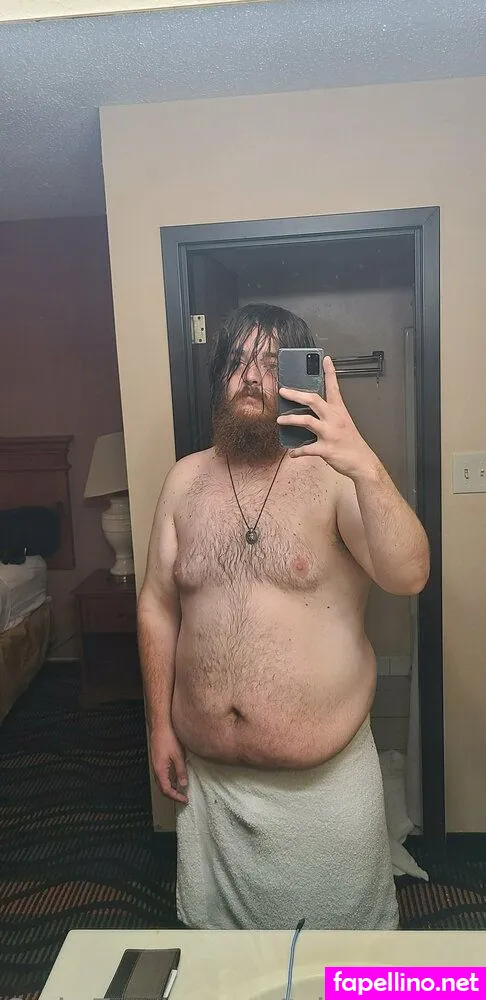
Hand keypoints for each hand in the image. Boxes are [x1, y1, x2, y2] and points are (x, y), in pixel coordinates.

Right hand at [150, 724, 187, 803]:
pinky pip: (162, 774)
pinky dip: (168, 779)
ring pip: (161, 781)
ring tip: (181, 789)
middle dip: (172, 795)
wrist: (160, 724)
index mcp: (160, 770)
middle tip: (182, 798)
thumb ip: (181, 771)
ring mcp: (155, 763)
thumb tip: (183, 783)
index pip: (167, 790)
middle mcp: (156, 768)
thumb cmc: (167, 736)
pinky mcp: (157, 759)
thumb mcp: (178, 755)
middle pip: (162, 788)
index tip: (184, 800)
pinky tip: (176, 776)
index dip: (176, 797)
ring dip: (170, 787)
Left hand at [277, 355, 376, 478]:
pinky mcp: (326, 449)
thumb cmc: (351, 443)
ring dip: (290, 420)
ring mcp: (330, 433)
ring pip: (307, 421)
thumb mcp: (344, 423)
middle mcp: (334, 419)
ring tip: (280, 420)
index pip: (334, 388)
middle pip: (313, 400)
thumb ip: (330, 416)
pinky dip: (297, 451)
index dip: (330, 372)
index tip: (325, 359)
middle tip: (283, 391)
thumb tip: (311, 411)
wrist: (362, 462)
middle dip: (296, 394)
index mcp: (339, 411)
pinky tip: (292, 452)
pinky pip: (307, 448)